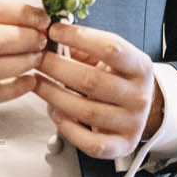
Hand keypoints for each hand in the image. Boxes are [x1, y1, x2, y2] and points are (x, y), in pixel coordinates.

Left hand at [34, 22, 163, 161]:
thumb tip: (50, 32)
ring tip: (37, 82)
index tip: (53, 30)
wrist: (140, 110)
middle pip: (92, 80)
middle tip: (36, 58)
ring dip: (53, 95)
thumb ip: (84, 45)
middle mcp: (139, 96)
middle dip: (56, 67)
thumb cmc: (117, 78)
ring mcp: (132, 123)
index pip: (111, 48)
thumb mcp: (109, 58)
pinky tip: (55, 112)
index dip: (79, 37)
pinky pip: (91, 143)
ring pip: (86, 111)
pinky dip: (68, 129)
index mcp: (140, 67)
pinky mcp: (121, 146)